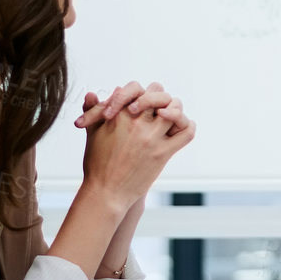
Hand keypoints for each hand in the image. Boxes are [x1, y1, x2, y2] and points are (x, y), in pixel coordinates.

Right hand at [80, 83, 191, 207]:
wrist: (106, 192)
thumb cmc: (96, 163)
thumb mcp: (92, 133)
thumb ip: (93, 110)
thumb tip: (93, 93)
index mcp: (119, 115)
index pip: (135, 88)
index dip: (137, 92)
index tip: (136, 103)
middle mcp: (137, 123)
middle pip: (158, 93)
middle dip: (157, 96)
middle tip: (156, 105)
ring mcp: (152, 137)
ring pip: (175, 108)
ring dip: (174, 108)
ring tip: (167, 114)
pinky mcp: (163, 153)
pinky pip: (186, 133)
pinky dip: (188, 125)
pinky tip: (181, 126)